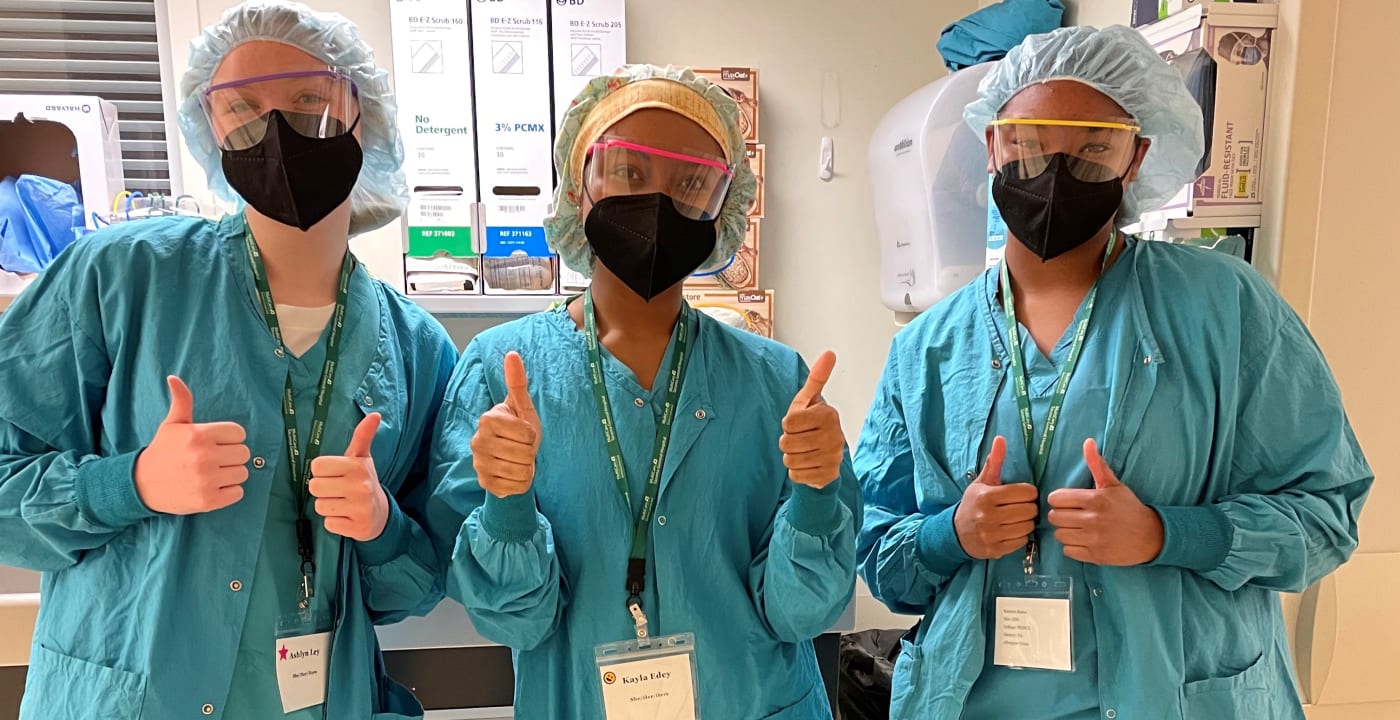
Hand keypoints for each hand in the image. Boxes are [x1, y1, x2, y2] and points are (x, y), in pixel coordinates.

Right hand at [134, 376, 250, 514]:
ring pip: (243, 473)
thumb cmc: (162, 452)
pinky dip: (229, 492)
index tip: (217, 444)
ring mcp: (207, 480)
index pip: (239, 433)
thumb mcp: (172, 425)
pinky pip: (238, 493)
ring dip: (231, 474)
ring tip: (212, 473)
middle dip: (231, 456)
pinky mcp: (209, 500)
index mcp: (199, 435)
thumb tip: (174, 377)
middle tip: (214, 460)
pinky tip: (213, 487)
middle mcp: (205, 457)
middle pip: (244, 453)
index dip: (230, 439)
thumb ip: (181, 401)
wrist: (141, 484)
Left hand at [310, 413, 388, 541]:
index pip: (317, 466)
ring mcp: (360, 508)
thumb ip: (362, 436)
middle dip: (323, 490)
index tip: (335, 474)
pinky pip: (328, 523)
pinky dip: (334, 522)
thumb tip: (374, 414)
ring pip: (320, 506)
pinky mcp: (357, 527)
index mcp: (357, 466)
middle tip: (338, 490)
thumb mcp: (362, 458)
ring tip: (342, 503)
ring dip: (328, 506)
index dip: (322, 472)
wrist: (381, 514)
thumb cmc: (364, 481)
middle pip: (315, 487)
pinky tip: (346, 517)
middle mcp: (360, 486)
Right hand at [471, 352, 540, 497]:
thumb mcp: (522, 407)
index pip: (526, 433)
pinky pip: (516, 486)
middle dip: (530, 452)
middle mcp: (477, 441)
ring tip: (518, 460)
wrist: (511, 460)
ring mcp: (479, 464)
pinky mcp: (484, 484)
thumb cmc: (519, 430)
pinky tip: (513, 474)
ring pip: (522, 470)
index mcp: (487, 419)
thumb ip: (517, 382)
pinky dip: (522, 482)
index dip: (531, 434)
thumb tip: (512, 354)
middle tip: (521, 449)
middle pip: (524, 453)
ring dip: (527, 467)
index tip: (523, 432)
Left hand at [779, 351, 845, 488]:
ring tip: (804, 451)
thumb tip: (829, 353)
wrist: (826, 457)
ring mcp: (833, 458)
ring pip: (790, 460)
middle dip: (788, 442)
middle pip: (787, 442)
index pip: (788, 422)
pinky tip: (808, 465)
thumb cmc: (812, 425)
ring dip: (791, 457)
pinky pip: (796, 475)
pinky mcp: (827, 476)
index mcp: (829, 415)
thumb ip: (817, 378)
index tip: (799, 424)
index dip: (788, 424)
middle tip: (800, 439)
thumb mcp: (809, 401)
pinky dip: (797, 472)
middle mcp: (834, 436)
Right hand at [954, 436, 1038, 559]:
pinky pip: (1022, 541)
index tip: (1022, 494)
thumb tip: (1001, 439)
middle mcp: (988, 516)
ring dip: (1026, 522)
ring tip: (1017, 518)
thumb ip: (994, 462)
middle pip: (1029, 510)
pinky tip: (1012, 530)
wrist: (956, 532)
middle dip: (1029, 507)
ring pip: (1028, 526)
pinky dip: (1021, 536)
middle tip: (1020, 507)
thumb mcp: (982, 482)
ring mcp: (991, 535)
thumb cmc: (973, 503)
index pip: (1025, 492)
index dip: (1027, 492)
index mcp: (987, 496)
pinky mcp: (995, 550)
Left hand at [1047, 439, 1163, 565]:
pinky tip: (1083, 540)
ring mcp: (1093, 539)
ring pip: (1059, 534)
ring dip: (1065, 531)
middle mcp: (1092, 519)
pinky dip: (1072, 546)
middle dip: (1061, 515)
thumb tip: (1087, 442)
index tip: (1068, 502)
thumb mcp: (1114, 485)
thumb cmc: (1129, 508)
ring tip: (1077, 528)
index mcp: (1095, 499)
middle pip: (1054, 517)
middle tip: (1072, 515)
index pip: (1056, 498)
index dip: (1059, 499)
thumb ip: (1097, 465)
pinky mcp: (1095, 556)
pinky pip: (1068, 551)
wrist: (1151, 536)